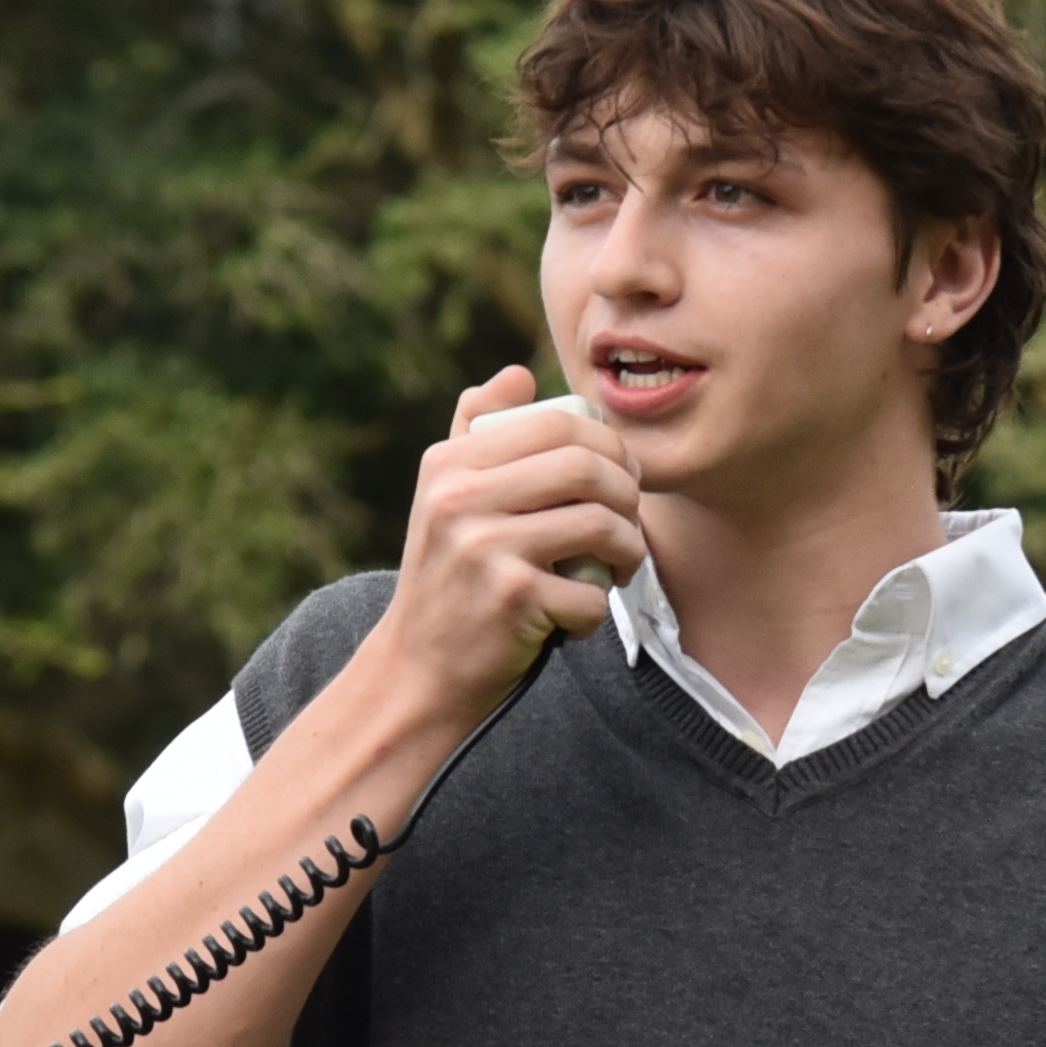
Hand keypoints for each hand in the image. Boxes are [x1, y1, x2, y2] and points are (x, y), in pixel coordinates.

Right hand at [365, 368, 641, 704]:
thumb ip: (475, 432)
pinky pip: (591, 592)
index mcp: (450, 463)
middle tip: (628, 522)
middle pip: (587, 466)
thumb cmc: (447, 580)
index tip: (620, 476)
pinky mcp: (512, 600)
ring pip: (601, 524)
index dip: (608, 445)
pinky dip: (596, 610)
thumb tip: (519, 374)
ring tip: (617, 568)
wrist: (416, 672)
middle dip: (628, 494)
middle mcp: (460, 498)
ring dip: (628, 551)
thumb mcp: (441, 498)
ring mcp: (485, 548)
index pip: (557, 423)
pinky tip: (575, 618)